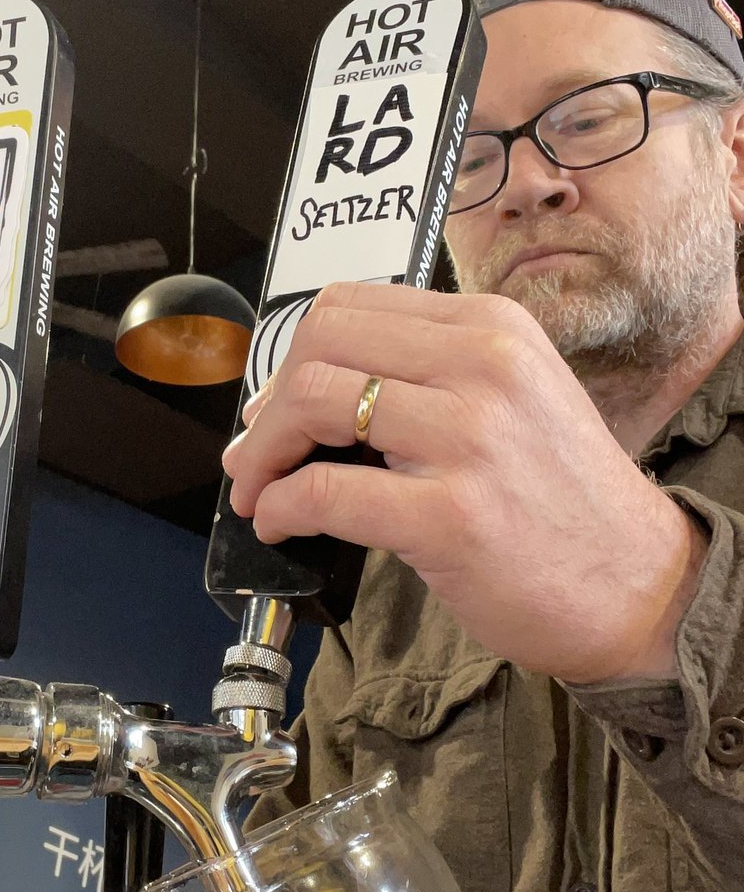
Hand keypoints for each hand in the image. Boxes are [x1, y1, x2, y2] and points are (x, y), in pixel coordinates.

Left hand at [223, 282, 705, 683]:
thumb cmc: (559, 501)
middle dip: (267, 404)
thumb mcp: (508, 402)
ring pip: (314, 404)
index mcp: (490, 329)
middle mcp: (481, 366)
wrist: (637, 585)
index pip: (349, 306)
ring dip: (262, 455)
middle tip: (255, 454)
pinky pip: (323, 492)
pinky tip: (277, 525)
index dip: (291, 357)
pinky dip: (279, 507)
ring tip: (258, 491)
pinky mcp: (449, 515)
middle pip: (320, 345)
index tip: (275, 405)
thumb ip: (423, 381)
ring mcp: (468, 438)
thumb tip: (305, 396)